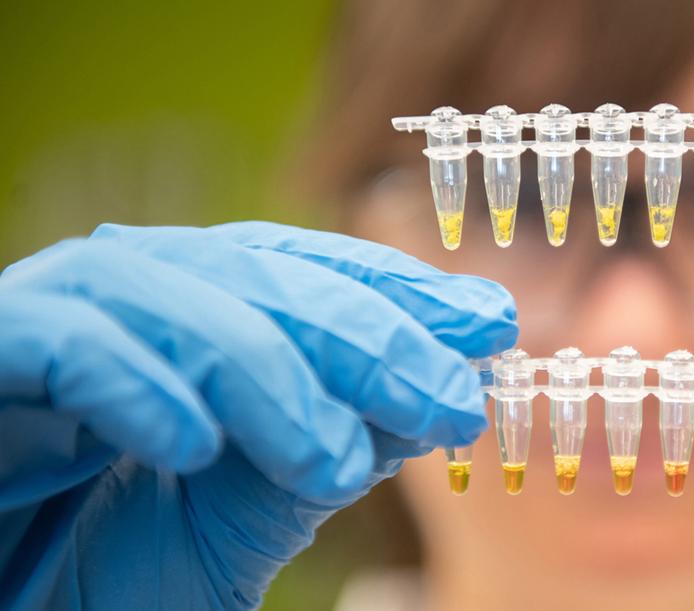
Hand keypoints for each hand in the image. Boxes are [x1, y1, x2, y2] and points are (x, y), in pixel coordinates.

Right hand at [0, 222, 517, 608]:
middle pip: (256, 272)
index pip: (306, 273)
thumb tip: (442, 392)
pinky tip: (196, 447)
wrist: (6, 603)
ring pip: (170, 292)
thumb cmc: (99, 569)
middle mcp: (127, 299)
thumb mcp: (245, 512)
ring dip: (269, 373)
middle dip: (368, 335)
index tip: (488, 324)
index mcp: (192, 319)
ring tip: (338, 462)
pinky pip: (63, 339)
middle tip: (452, 398)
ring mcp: (51, 316)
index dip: (399, 292)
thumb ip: (328, 446)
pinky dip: (136, 382)